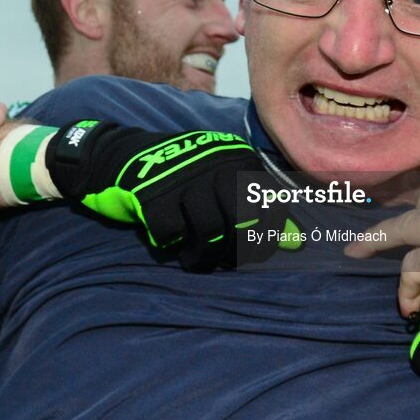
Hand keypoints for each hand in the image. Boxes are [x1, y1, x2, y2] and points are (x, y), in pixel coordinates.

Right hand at [45, 120, 297, 271]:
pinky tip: (170, 242)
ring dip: (202, 255)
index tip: (244, 251)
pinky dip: (171, 244)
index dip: (260, 240)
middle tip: (221, 260)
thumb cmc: (184, 179)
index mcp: (240, 159)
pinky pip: (172, 233)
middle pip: (241, 222)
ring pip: (208, 230)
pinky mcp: (152, 192)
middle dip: (232, 252)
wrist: (122, 158)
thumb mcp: (223, 187)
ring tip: (194, 258)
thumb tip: (296, 243)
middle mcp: (216, 162)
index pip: (268, 209)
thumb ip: (259, 213)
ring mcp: (183, 175)